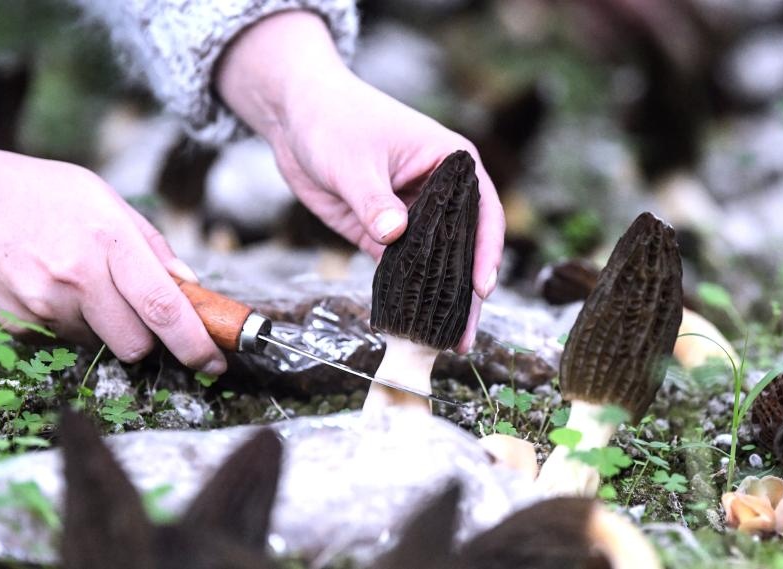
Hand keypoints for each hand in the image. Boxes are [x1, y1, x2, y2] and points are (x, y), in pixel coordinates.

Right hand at [0, 133, 226, 373]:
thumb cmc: (29, 191)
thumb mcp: (97, 194)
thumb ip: (149, 242)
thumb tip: (189, 285)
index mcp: (107, 236)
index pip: (164, 306)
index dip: (196, 343)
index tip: (215, 361)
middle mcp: (77, 275)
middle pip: (137, 343)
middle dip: (148, 339)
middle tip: (138, 313)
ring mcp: (44, 305)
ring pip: (101, 343)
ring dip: (105, 326)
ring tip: (76, 281)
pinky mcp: (18, 326)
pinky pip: (65, 341)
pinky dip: (69, 324)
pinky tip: (46, 287)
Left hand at [217, 12, 504, 351]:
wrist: (295, 115)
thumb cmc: (334, 119)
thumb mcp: (353, 161)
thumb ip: (374, 200)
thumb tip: (394, 235)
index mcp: (450, 162)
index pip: (483, 210)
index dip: (487, 250)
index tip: (483, 287)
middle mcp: (439, 192)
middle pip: (464, 246)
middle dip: (465, 291)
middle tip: (465, 335)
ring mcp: (412, 214)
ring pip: (434, 263)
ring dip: (437, 299)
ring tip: (443, 340)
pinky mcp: (383, 231)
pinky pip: (401, 267)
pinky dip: (406, 293)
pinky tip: (409, 322)